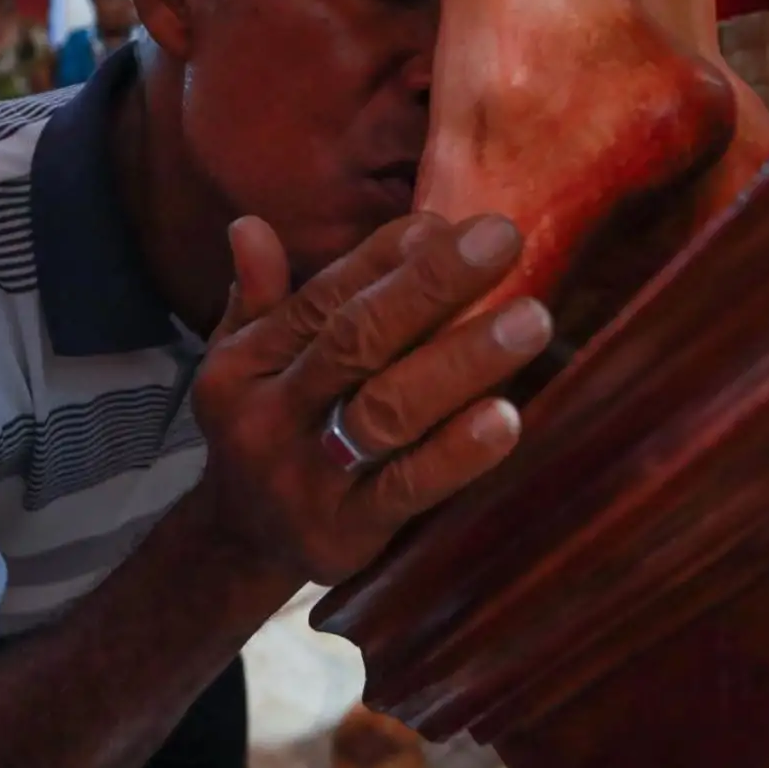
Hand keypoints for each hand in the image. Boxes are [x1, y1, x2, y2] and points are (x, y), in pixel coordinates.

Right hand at [190, 211, 550, 584]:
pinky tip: (506, 417)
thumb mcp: (240, 363)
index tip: (446, 223)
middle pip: (356, 339)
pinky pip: (407, 487)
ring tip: (530, 319)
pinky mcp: (346, 533)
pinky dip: (457, 452)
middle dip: (433, 285)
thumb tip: (249, 224)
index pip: (322, 297)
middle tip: (503, 237)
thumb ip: (257, 295)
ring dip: (461, 361)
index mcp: (246, 362)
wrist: (238, 544)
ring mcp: (307, 476)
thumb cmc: (263, 428)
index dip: (384, 256)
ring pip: (387, 409)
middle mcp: (271, 413)